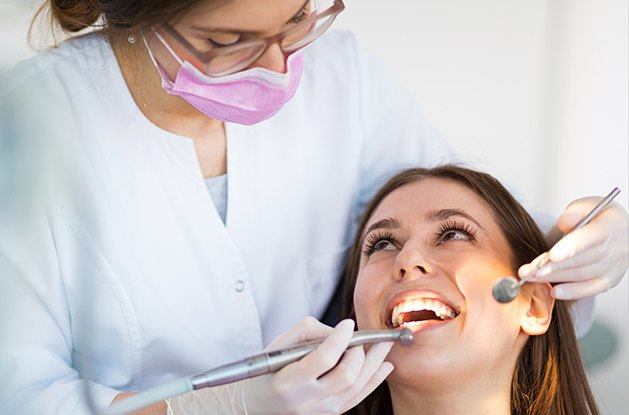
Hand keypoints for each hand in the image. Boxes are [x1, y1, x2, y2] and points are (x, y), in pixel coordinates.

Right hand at [241, 317, 393, 413]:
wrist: (258, 404)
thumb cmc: (268, 370)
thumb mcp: (279, 345)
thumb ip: (308, 332)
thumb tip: (339, 331)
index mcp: (288, 382)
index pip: (324, 358)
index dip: (340, 339)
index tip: (348, 324)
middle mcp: (306, 401)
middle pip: (346, 375)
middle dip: (360, 352)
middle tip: (361, 337)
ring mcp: (320, 412)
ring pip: (357, 387)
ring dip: (374, 364)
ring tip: (384, 345)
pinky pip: (358, 397)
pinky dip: (374, 380)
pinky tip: (383, 366)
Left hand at [519, 196, 628, 299]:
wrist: (620, 231)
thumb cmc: (599, 217)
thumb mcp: (588, 205)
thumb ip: (575, 212)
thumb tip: (565, 222)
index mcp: (610, 227)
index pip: (589, 239)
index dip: (570, 248)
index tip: (552, 256)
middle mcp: (616, 249)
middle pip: (582, 260)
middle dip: (554, 266)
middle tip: (530, 270)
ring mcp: (614, 266)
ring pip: (582, 275)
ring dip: (555, 278)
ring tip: (532, 277)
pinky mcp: (609, 280)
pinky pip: (591, 289)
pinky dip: (572, 292)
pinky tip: (554, 291)